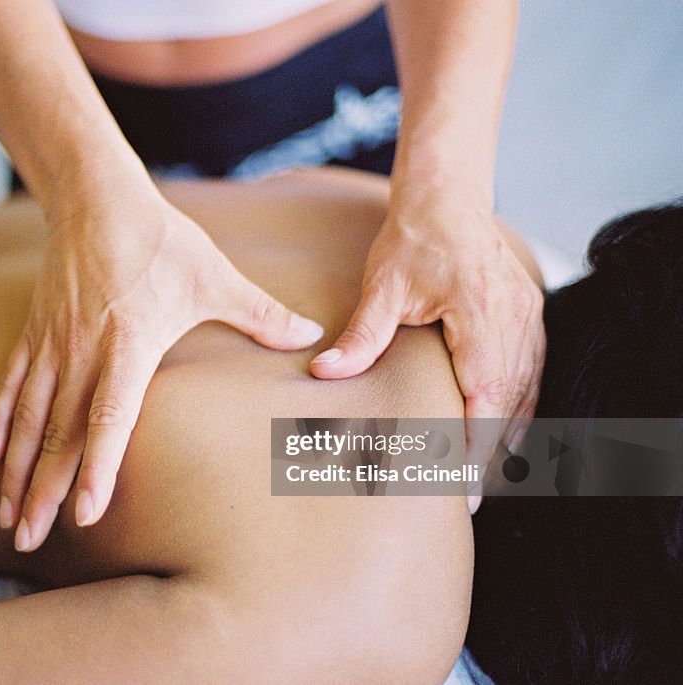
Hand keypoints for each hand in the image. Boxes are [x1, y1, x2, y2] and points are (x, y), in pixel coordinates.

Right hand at [0, 183, 323, 551]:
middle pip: (59, 433)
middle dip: (44, 490)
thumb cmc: (159, 238)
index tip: (85, 513)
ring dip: (18, 471)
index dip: (97, 466)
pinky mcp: (35, 333)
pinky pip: (11, 386)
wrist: (97, 196)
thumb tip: (312, 335)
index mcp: (128, 344)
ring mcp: (53, 345)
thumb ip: (260, 312)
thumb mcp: (215, 276)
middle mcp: (82, 352)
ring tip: (8, 517)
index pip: (109, 418)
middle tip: (30, 539)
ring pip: (29, 419)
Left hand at [309, 197, 544, 503]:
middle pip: (511, 403)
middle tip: (465, 498)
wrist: (447, 196)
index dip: (474, 445)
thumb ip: (362, 336)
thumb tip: (325, 373)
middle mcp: (515, 318)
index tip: (458, 485)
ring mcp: (528, 315)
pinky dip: (518, 406)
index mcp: (482, 314)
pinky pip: (531, 371)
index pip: (486, 396)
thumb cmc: (413, 238)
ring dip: (507, 436)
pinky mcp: (529, 313)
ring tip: (481, 478)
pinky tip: (505, 434)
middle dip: (489, 453)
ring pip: (527, 391)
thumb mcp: (382, 286)